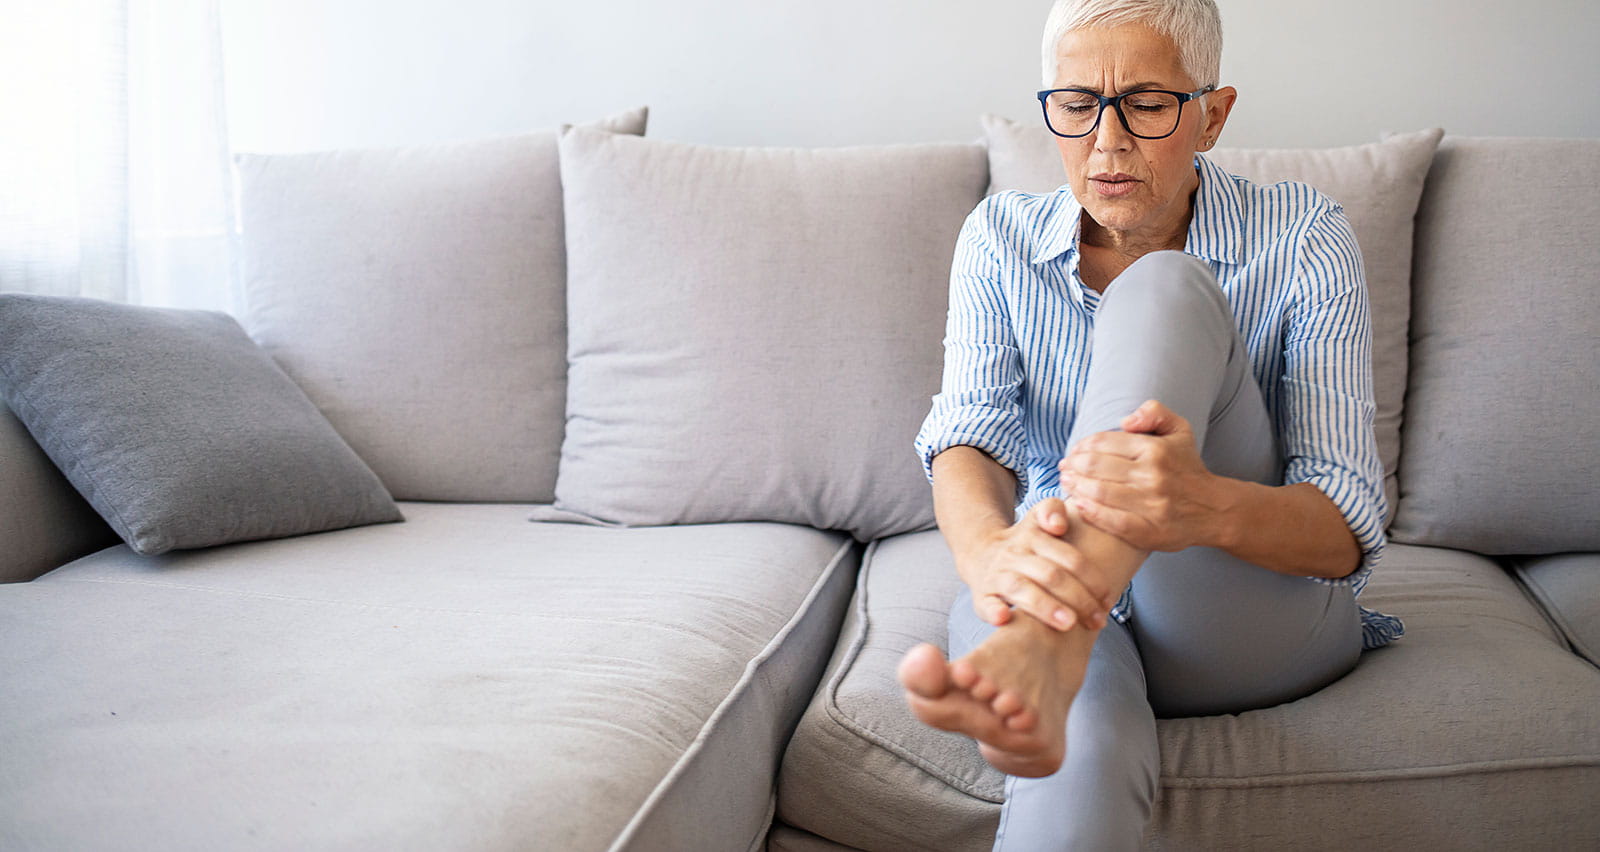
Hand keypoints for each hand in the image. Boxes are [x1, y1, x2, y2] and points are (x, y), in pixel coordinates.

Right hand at [958, 498, 1120, 631]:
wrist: (979, 555)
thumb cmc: (1021, 545)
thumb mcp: (1035, 520)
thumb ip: (1052, 510)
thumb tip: (1058, 524)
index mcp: (1033, 536)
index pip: (1069, 557)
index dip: (1092, 579)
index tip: (1108, 600)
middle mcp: (1014, 554)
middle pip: (1050, 574)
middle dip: (1078, 598)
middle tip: (1098, 620)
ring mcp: (997, 575)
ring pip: (1021, 588)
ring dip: (1046, 606)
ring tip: (1068, 624)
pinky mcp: (982, 595)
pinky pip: (985, 604)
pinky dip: (994, 611)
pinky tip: (1004, 618)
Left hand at [1058, 398, 1225, 551]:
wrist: (1215, 508)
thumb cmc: (1188, 467)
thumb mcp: (1180, 430)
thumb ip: (1155, 412)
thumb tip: (1126, 420)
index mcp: (1156, 449)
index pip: (1104, 442)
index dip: (1082, 446)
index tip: (1074, 451)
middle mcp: (1153, 476)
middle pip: (1095, 467)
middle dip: (1073, 465)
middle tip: (1064, 468)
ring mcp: (1151, 505)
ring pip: (1098, 493)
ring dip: (1075, 487)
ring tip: (1066, 483)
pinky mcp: (1149, 531)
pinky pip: (1110, 521)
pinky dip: (1089, 512)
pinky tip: (1078, 504)